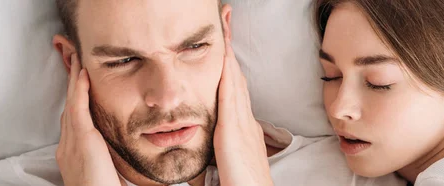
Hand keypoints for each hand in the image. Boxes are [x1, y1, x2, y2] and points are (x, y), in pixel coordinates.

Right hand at [56, 54, 122, 185]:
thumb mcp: (104, 170)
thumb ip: (106, 156)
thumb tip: (117, 148)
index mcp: (71, 154)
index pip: (72, 120)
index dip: (75, 100)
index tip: (79, 84)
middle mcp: (66, 146)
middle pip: (68, 107)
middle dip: (71, 85)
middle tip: (74, 62)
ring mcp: (70, 143)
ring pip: (71, 103)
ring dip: (74, 80)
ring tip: (77, 60)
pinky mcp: (81, 141)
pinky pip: (78, 109)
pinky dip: (80, 90)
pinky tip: (83, 74)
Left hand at [214, 39, 273, 185]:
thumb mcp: (226, 167)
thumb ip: (214, 160)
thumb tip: (198, 163)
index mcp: (244, 131)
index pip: (235, 95)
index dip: (231, 73)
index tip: (226, 54)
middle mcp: (246, 123)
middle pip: (237, 82)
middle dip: (231, 58)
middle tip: (227, 32)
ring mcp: (242, 124)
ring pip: (235, 83)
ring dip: (230, 58)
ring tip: (226, 34)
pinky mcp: (233, 130)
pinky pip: (231, 95)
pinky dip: (228, 74)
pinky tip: (225, 57)